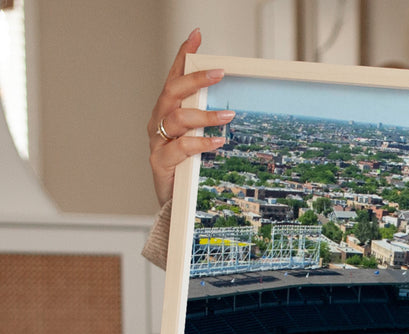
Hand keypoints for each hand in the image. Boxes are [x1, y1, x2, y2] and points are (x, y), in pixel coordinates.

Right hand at [147, 27, 234, 205]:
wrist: (172, 203)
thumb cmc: (186, 167)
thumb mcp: (196, 139)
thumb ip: (205, 121)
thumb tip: (232, 105)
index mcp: (166, 111)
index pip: (174, 77)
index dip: (183, 56)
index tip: (197, 36)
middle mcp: (158, 122)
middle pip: (172, 92)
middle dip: (195, 79)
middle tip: (219, 72)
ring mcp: (157, 141)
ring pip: (177, 119)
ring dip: (204, 115)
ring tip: (228, 116)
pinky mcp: (160, 162)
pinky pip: (181, 148)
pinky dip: (201, 143)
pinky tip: (218, 141)